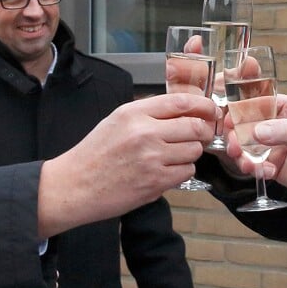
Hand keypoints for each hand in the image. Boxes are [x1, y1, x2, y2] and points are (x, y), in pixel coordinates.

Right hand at [37, 93, 215, 235]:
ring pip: (194, 151)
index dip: (203, 105)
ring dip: (190, 154)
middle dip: (202, 132)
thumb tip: (183, 110)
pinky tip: (166, 171)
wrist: (75, 185)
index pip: (181, 101)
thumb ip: (147, 113)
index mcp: (134, 113)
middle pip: (194, 126)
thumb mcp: (116, 121)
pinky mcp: (156, 182)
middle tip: (199, 136)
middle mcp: (145, 132)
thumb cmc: (95, 154)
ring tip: (174, 156)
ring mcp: (152, 158)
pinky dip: (181, 172)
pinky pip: (186, 172)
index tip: (211, 110)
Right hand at [229, 94, 286, 201]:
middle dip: (237, 135)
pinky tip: (267, 173)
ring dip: (242, 154)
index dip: (243, 109)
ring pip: (248, 146)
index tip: (230, 118)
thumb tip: (256, 131)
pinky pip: (255, 165)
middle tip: (233, 145)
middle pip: (249, 125)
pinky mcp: (274, 165)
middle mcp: (280, 125)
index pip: (261, 102)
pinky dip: (256, 169)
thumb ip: (284, 130)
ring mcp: (276, 146)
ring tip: (246, 163)